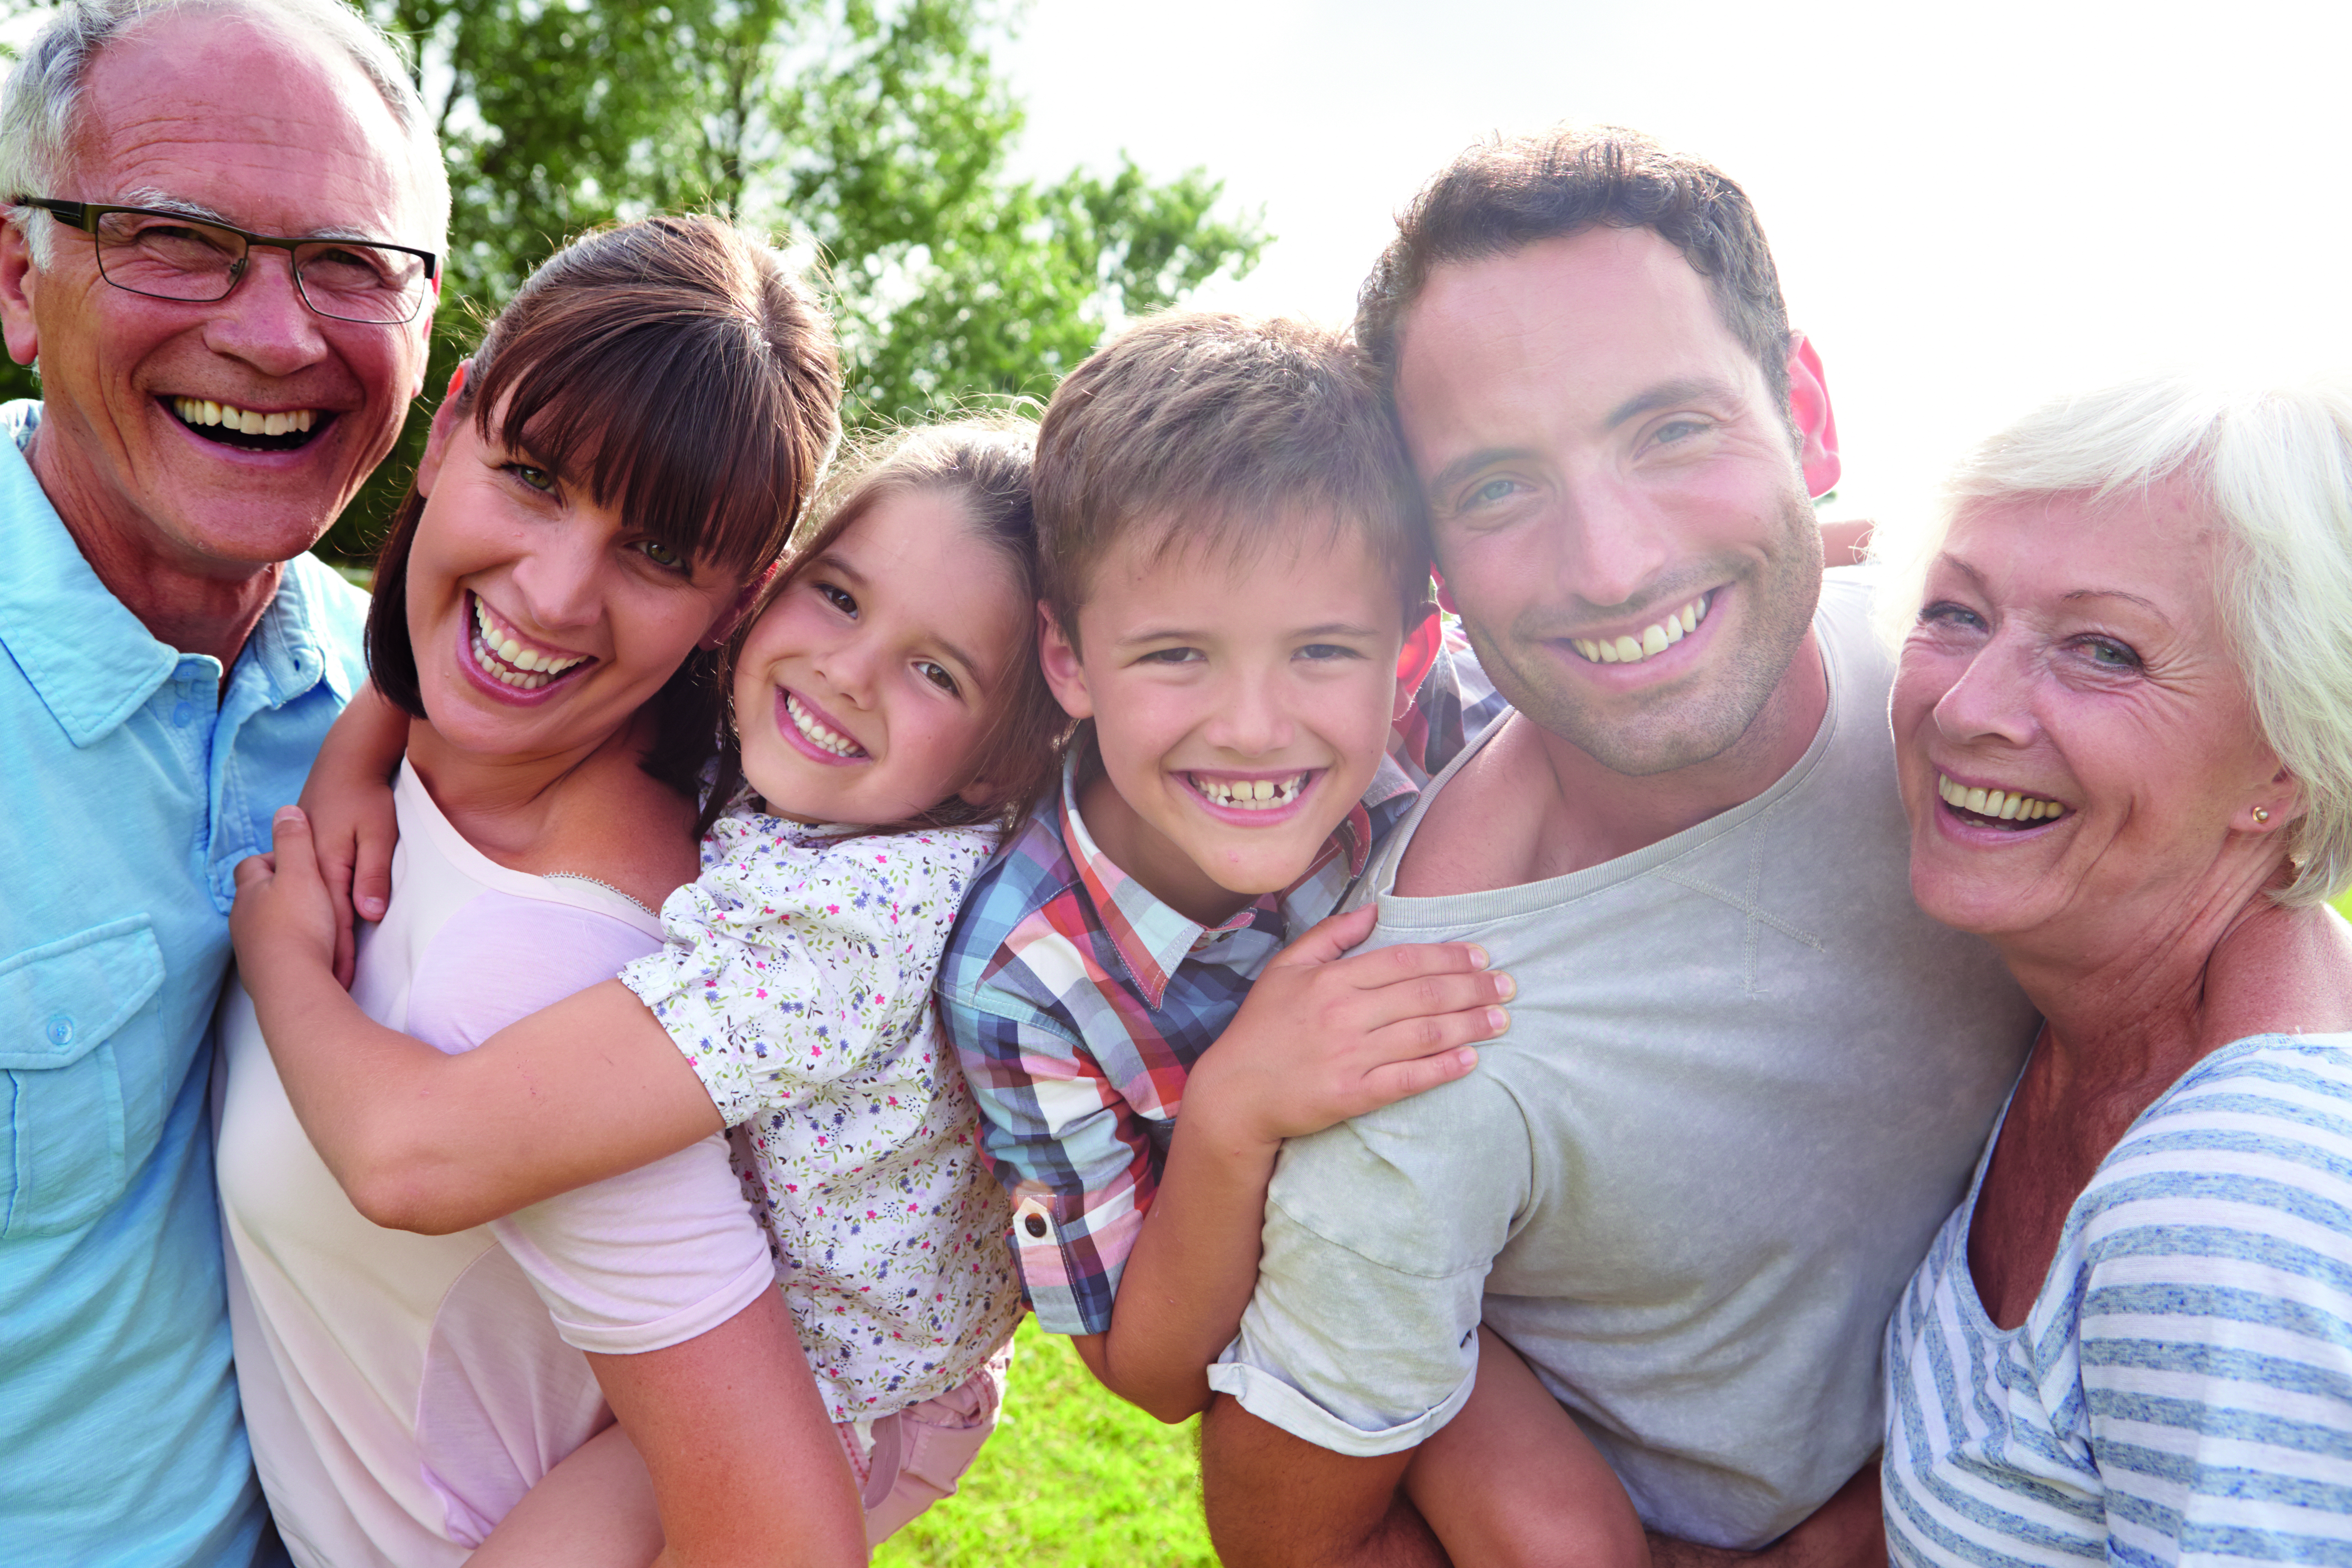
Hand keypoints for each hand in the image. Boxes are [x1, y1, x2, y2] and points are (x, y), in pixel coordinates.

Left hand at [230, 806, 343, 994]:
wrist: (293, 987)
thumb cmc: (300, 926)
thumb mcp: (303, 872)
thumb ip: (295, 840)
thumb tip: (285, 811)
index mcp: (251, 892)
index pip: (252, 864)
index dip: (272, 858)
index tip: (298, 862)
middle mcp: (243, 921)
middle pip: (255, 898)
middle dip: (277, 893)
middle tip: (308, 893)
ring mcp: (250, 950)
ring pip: (263, 928)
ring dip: (283, 923)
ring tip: (313, 924)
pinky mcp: (263, 977)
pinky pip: (273, 955)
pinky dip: (288, 950)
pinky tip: (309, 953)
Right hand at [300, 769, 397, 987]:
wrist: (343, 763)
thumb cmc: (364, 796)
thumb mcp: (376, 832)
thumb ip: (372, 871)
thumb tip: (368, 913)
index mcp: (324, 867)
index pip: (336, 920)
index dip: (341, 954)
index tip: (347, 986)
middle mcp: (305, 869)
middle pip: (315, 922)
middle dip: (325, 959)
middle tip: (335, 997)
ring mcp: (299, 864)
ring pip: (303, 912)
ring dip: (312, 943)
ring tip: (322, 979)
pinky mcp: (300, 858)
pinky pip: (299, 897)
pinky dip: (305, 919)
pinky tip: (305, 939)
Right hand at [1185, 903, 1507, 1149]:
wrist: (1234, 1092)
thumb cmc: (1261, 1028)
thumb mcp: (1286, 969)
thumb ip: (1331, 936)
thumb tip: (1373, 910)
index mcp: (1332, 980)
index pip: (1404, 961)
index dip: (1449, 957)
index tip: (1481, 958)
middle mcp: (1345, 1014)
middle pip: (1424, 995)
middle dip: (1473, 989)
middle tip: (1508, 986)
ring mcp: (1350, 1055)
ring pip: (1424, 1034)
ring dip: (1470, 1025)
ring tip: (1502, 1020)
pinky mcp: (1352, 1094)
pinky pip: (1408, 1078)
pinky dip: (1443, 1068)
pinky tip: (1471, 1060)